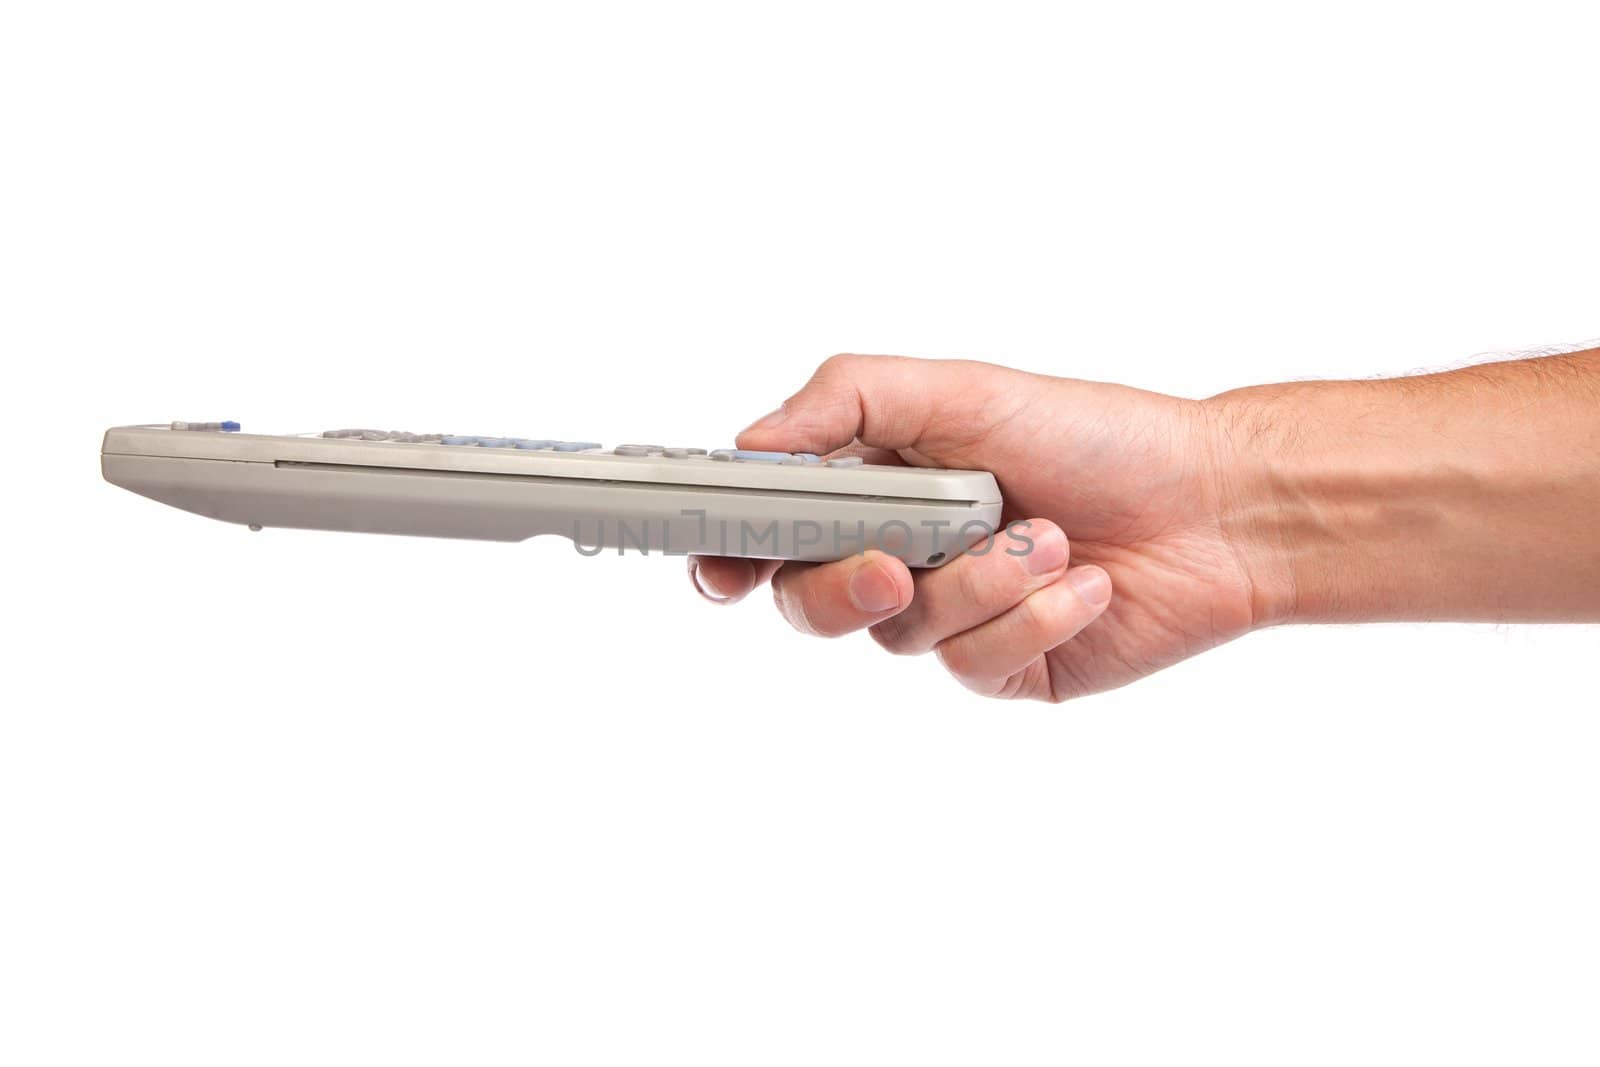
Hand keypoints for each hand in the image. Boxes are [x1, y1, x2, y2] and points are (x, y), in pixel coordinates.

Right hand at [688, 355, 1263, 700]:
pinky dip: (1031, 619)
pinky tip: (1086, 587)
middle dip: (842, 588)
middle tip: (890, 567)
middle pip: (809, 602)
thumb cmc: (1096, 436)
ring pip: (901, 634)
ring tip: (1051, 540)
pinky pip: (974, 666)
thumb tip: (751, 445)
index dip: (732, 552)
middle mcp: (903, 554)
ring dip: (979, 585)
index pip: (774, 529)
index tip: (722, 566)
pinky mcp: (1004, 667)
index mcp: (878, 484)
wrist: (1218, 506)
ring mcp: (952, 617)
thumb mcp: (961, 390)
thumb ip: (846, 401)